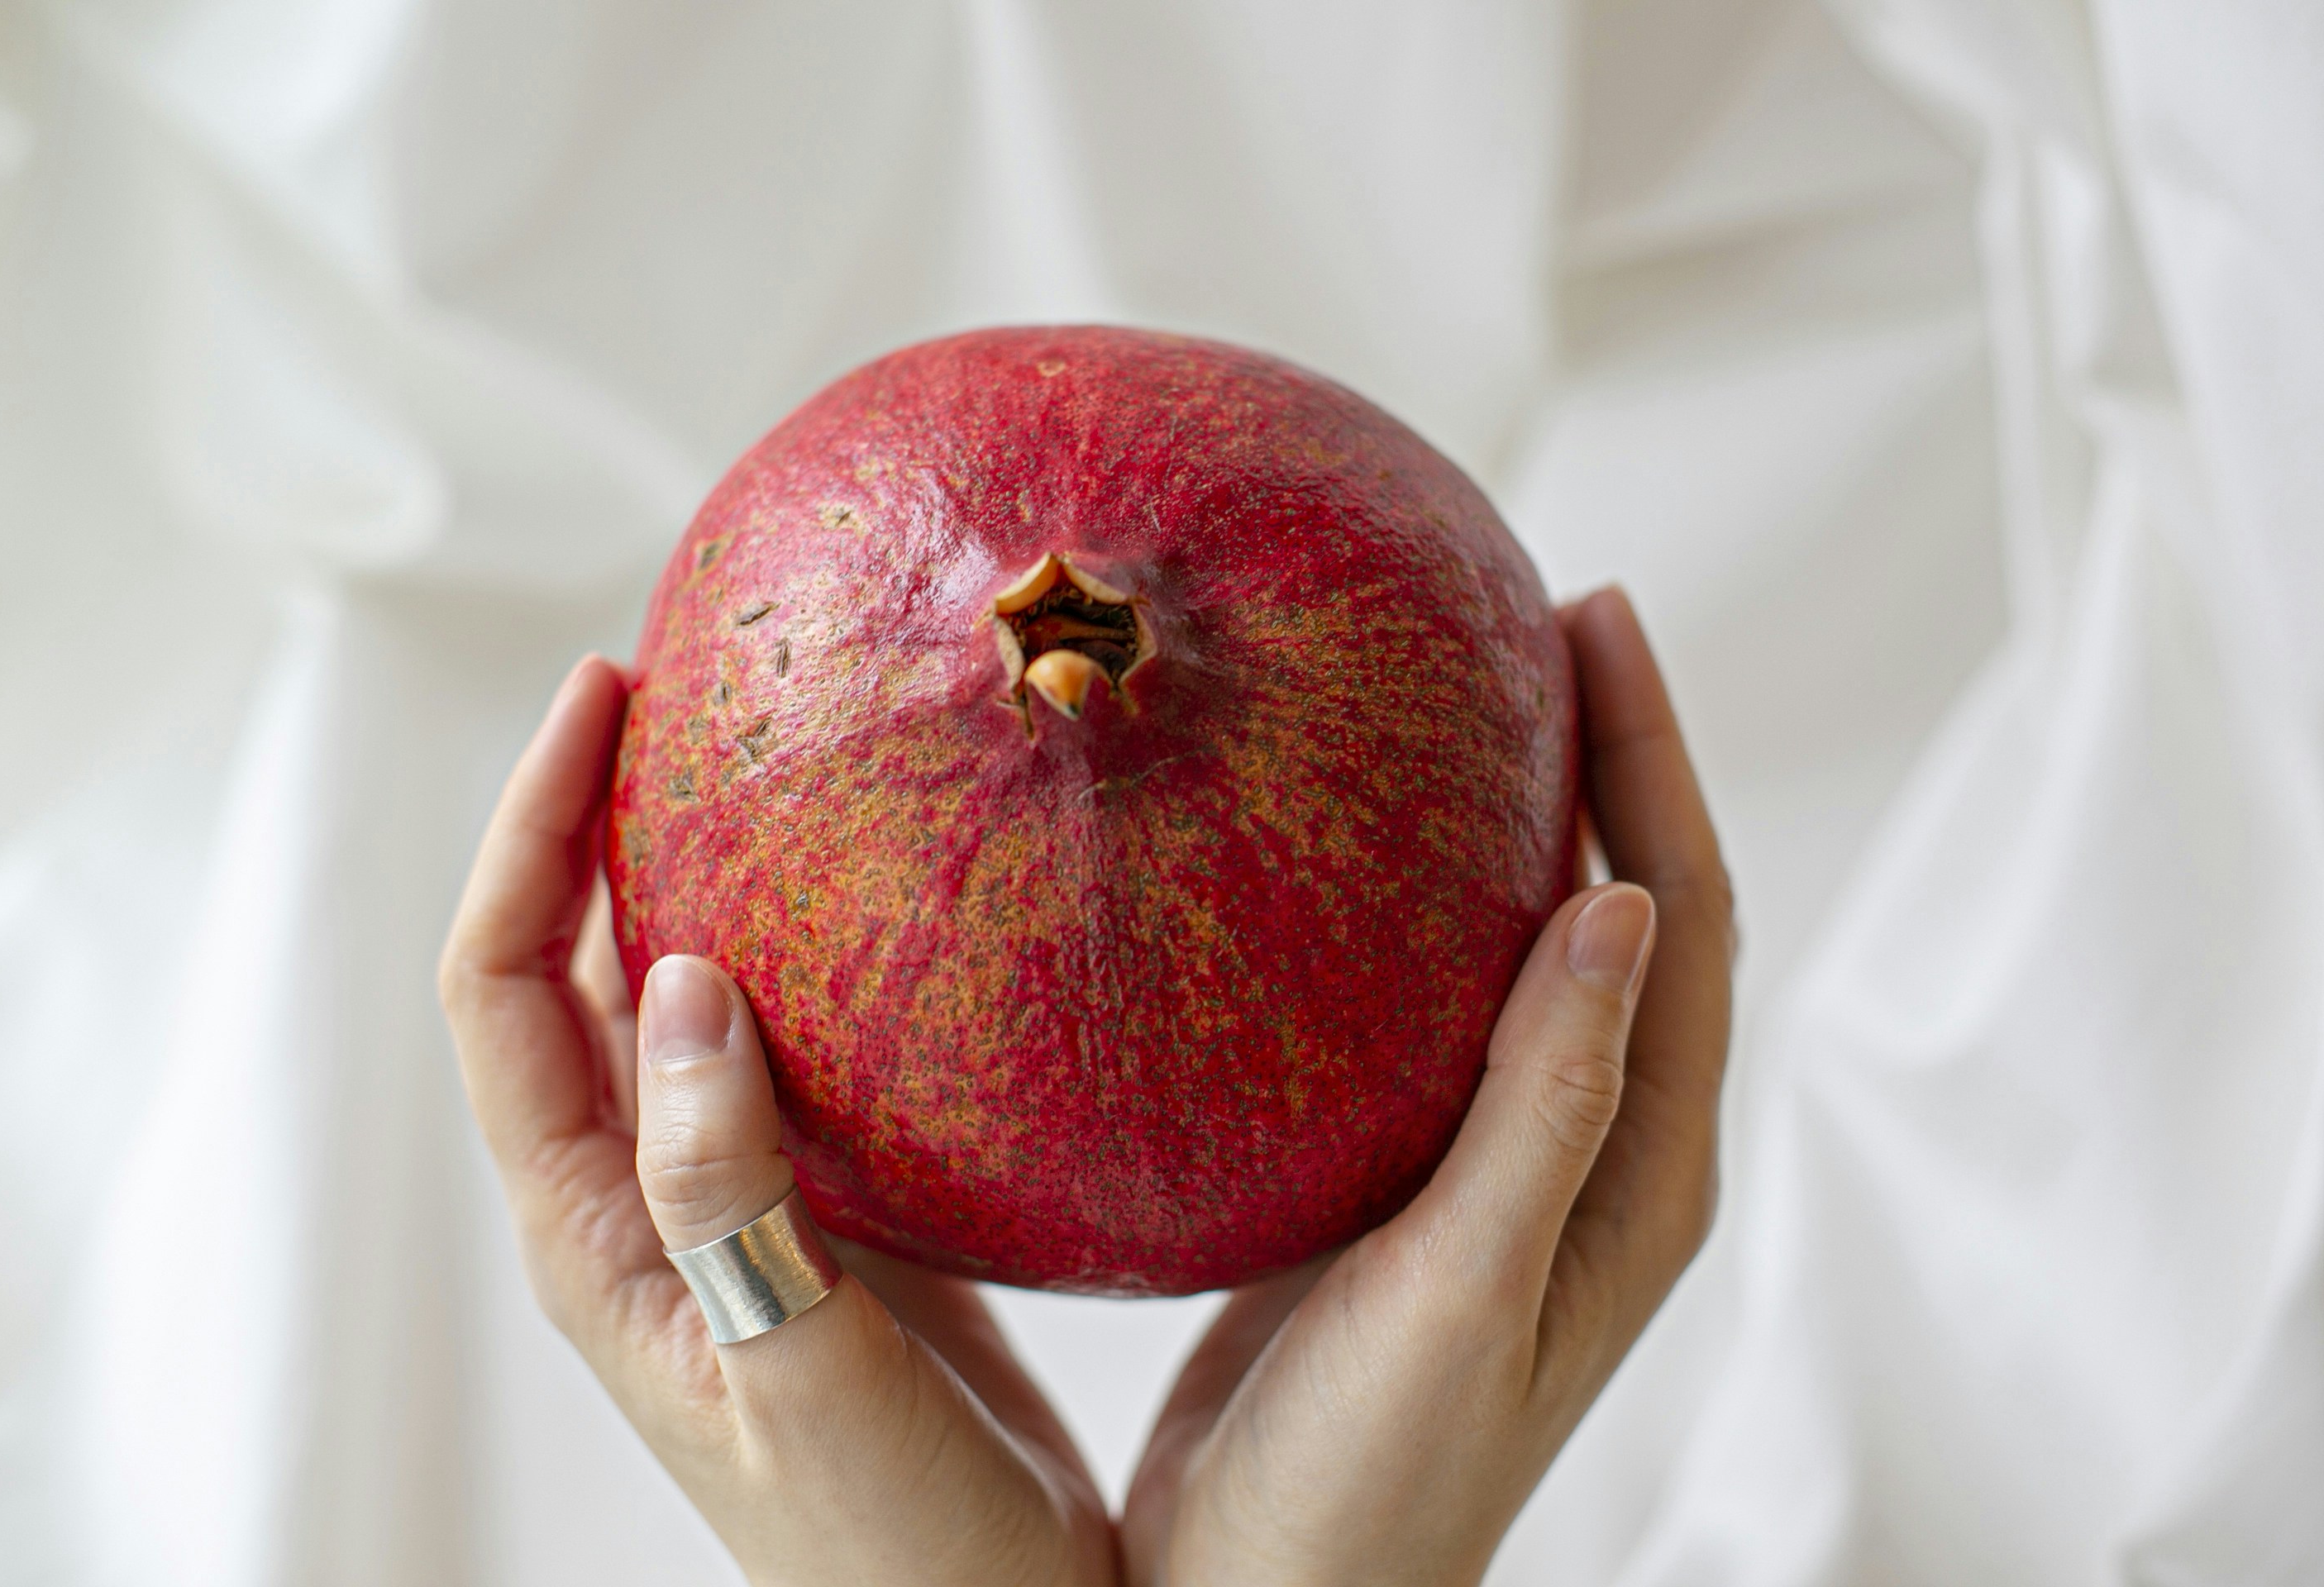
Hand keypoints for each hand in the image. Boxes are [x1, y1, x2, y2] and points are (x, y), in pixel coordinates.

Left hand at [439, 657, 1117, 1586]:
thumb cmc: (887, 1546)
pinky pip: (778, 1048)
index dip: (525, 836)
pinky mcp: (822, 1215)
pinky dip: (798, 950)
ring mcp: (727, 1207)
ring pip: (671, 1001)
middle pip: (564, 971)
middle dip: (590, 818)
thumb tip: (681, 981)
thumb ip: (724, 1190)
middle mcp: (639, 1206)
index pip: (504, 994)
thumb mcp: (794, 1372)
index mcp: (596, 1237)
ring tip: (764, 755)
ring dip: (688, 871)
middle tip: (680, 683)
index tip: (600, 697)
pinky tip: (877, 902)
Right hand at [1120, 587, 1734, 1585]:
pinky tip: (1350, 869)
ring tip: (1462, 702)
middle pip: (1634, 911)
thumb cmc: (1372, 1478)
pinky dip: (1426, 912)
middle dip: (1609, 759)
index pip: (1684, 918)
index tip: (1596, 614)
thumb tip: (1623, 902)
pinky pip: (1446, 1009)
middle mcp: (1597, 1156)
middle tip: (1537, 616)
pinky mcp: (1415, 1185)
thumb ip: (1548, 1105)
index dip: (1655, 759)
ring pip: (1541, 953)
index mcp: (1641, 1170)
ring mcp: (1508, 1169)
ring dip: (1524, 822)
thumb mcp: (1467, 1284)